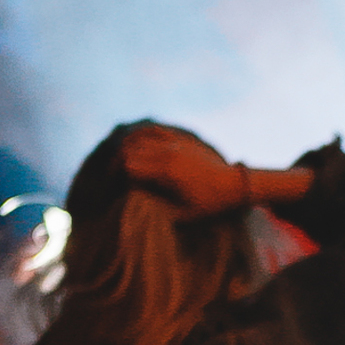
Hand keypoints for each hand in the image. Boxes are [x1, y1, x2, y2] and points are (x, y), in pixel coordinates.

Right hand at [122, 127, 247, 220]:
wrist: (234, 184)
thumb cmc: (209, 204)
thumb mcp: (184, 215)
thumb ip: (158, 208)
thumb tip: (134, 202)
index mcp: (167, 172)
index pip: (128, 166)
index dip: (115, 178)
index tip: (111, 190)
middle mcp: (168, 153)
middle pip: (129, 150)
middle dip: (115, 164)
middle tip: (110, 178)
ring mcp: (174, 143)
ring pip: (138, 138)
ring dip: (124, 149)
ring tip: (118, 163)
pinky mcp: (180, 139)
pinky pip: (153, 129)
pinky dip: (139, 134)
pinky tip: (131, 142)